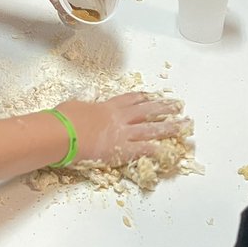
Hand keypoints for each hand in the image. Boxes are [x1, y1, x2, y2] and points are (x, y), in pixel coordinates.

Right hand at [52, 93, 190, 164]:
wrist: (62, 133)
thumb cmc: (63, 120)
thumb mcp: (74, 106)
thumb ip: (85, 107)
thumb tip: (83, 108)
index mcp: (106, 107)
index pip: (129, 100)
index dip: (143, 97)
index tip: (153, 96)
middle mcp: (118, 118)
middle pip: (146, 111)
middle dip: (163, 108)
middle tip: (178, 105)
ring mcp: (122, 133)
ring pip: (151, 128)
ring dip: (169, 126)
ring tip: (185, 125)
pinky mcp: (121, 150)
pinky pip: (143, 149)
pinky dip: (156, 150)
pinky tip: (168, 150)